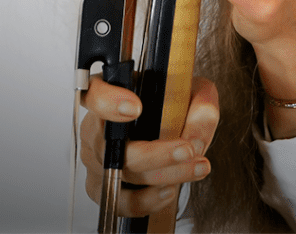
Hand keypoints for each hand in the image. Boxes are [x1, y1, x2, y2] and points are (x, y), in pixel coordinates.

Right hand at [80, 75, 217, 217]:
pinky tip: (169, 190)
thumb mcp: (195, 93)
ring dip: (162, 175)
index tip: (135, 108)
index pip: (95, 93)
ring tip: (195, 167)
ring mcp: (96, 159)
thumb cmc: (174, 104)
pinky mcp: (103, 188)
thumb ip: (200, 105)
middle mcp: (97, 126)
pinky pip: (119, 201)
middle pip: (111, 145)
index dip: (108, 101)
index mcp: (111, 93)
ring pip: (120, 174)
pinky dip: (146, 199)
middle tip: (187, 150)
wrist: (173, 131)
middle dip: (154, 152)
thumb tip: (196, 137)